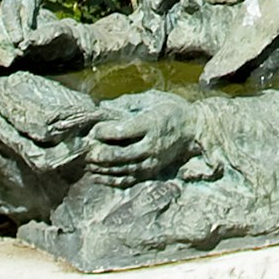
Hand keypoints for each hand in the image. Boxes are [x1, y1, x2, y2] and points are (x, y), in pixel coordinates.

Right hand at [0, 0, 76, 72]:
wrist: (66, 61)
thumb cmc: (66, 42)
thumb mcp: (65, 36)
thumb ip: (49, 34)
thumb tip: (29, 41)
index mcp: (22, 10)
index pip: (8, 7)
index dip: (11, 21)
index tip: (20, 39)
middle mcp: (7, 24)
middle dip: (1, 38)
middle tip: (15, 55)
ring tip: (10, 63)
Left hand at [80, 94, 197, 185]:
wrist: (194, 130)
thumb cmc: (171, 110)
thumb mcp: (152, 98)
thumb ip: (128, 103)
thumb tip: (103, 107)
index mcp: (151, 124)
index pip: (123, 131)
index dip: (104, 131)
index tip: (93, 129)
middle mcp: (151, 146)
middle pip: (119, 155)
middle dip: (99, 154)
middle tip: (85, 150)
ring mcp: (151, 162)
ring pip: (121, 170)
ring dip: (101, 168)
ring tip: (87, 162)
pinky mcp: (151, 173)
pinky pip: (127, 180)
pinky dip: (110, 180)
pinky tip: (97, 176)